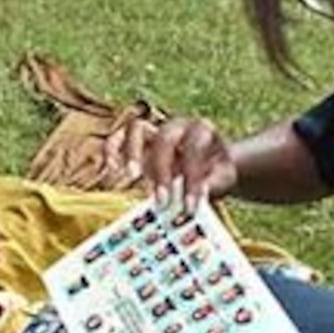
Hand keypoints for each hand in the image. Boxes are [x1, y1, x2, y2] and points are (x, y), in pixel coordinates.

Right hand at [101, 116, 237, 211]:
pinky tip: (110, 171)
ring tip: (131, 177)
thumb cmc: (217, 172)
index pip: (194, 148)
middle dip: (161, 170)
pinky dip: (111, 151)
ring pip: (136, 128)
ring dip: (131, 152)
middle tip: (162, 199)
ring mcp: (155, 130)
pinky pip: (118, 137)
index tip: (189, 207)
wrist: (213, 163)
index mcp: (202, 130)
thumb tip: (196, 197)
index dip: (192, 178)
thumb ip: (211, 185)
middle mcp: (177, 125)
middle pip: (164, 137)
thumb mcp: (223, 179)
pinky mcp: (138, 141)